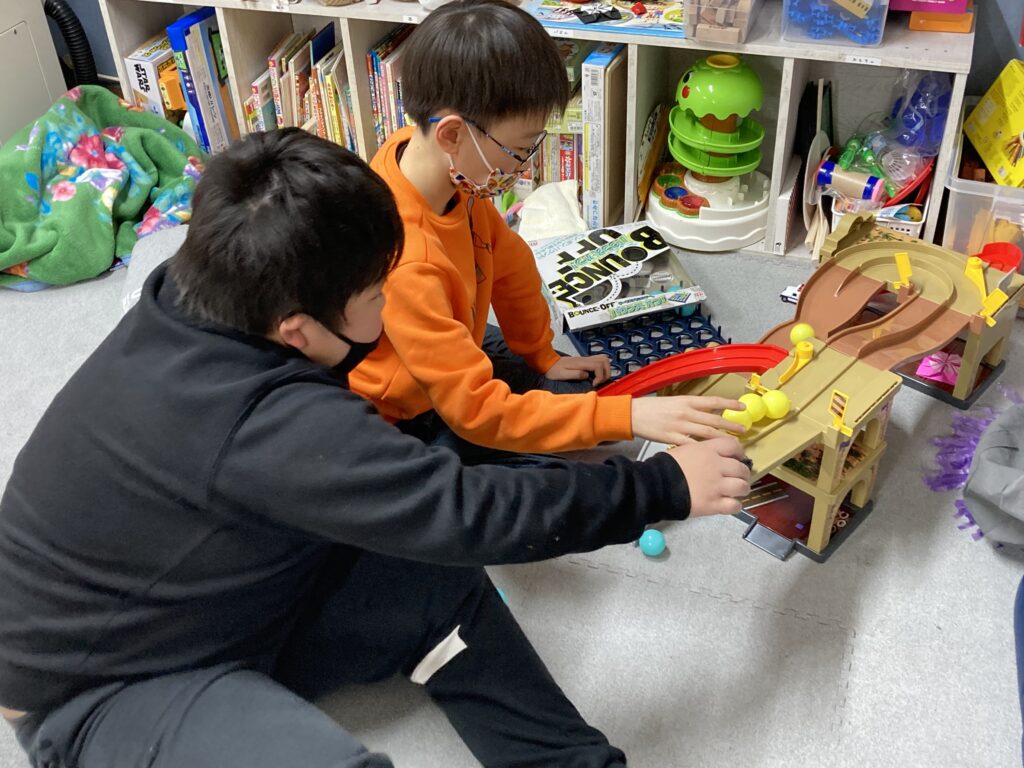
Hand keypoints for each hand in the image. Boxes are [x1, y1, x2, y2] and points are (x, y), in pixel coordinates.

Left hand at [545, 355, 611, 385]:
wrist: (548, 362)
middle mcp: (585, 359)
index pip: (598, 365)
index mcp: (581, 363)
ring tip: (599, 379)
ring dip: (605, 370)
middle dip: (606, 373)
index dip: (600, 376)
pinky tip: (595, 376)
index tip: (594, 384)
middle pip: (604, 360)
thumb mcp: (562, 375)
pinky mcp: (585, 361)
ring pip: (604, 359)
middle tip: (598, 382)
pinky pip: (599, 361)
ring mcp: (586, 359)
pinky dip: (602, 368)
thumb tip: (587, 375)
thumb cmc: (553, 370)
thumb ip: (575, 374)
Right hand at [631, 395, 745, 443]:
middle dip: (730, 426)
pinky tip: (712, 455)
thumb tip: (711, 410)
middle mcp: (686, 412)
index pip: (713, 401)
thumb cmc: (653, 407)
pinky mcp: (672, 438)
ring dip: (722, 438)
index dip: (729, 404)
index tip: (742, 407)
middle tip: (743, 431)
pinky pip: (691, 445)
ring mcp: (680, 426)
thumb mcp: (675, 401)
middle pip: (714, 420)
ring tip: (734, 444)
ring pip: (706, 433)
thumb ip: (692, 406)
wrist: (633, 414)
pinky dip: (703, 450)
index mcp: (687, 400)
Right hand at [666, 437, 750, 516]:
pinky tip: (729, 504)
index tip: (738, 457)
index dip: (739, 452)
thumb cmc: (664, 467)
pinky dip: (735, 506)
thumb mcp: (683, 450)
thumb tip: (708, 454)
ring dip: (741, 488)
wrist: (656, 486)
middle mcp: (716, 466)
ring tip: (736, 491)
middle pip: (741, 468)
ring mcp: (717, 486)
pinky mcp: (713, 504)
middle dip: (742, 473)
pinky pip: (735, 506)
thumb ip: (700, 451)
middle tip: (738, 476)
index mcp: (708, 451)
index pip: (733, 445)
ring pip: (742, 486)